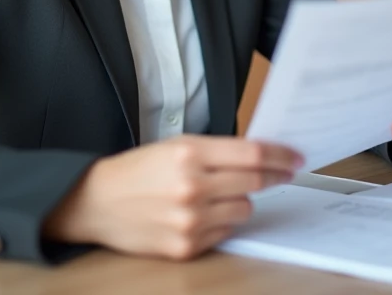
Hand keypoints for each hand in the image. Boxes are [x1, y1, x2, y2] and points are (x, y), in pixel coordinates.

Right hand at [45, 135, 302, 259]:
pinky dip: (221, 222)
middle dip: (273, 176)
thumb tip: (261, 156)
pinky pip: (225, 232)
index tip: (295, 157)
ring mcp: (189, 220)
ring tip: (217, 195)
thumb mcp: (175, 145)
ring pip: (244, 210)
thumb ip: (217, 151)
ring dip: (240, 201)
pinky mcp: (186, 246)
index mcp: (188, 153)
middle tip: (281, 173)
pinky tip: (202, 213)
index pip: (252, 153)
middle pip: (254, 182)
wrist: (96, 202)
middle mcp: (191, 186)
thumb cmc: (137, 170)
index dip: (280, 155)